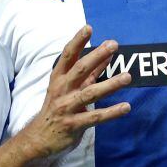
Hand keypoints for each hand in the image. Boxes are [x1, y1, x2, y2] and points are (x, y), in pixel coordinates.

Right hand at [21, 25, 131, 158]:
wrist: (39, 138)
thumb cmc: (58, 107)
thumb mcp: (70, 86)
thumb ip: (89, 71)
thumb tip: (107, 52)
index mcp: (59, 77)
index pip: (68, 55)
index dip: (78, 41)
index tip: (88, 28)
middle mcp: (62, 90)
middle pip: (80, 70)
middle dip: (97, 56)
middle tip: (114, 45)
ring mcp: (67, 107)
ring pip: (90, 93)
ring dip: (110, 84)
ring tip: (127, 77)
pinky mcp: (73, 125)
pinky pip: (95, 117)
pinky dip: (112, 112)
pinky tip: (126, 107)